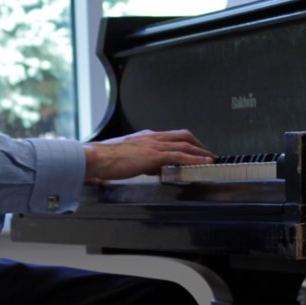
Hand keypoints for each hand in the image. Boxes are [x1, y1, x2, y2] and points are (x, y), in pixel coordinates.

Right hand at [82, 129, 213, 183]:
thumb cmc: (103, 159)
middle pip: (183, 136)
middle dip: (198, 144)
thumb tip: (147, 168)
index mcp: (145, 137)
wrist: (94, 158)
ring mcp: (153, 145)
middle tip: (208, 153)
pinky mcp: (153, 156)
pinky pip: (180, 156)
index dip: (186, 142)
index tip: (194, 149)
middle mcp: (151, 137)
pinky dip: (194, 158)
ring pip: (184, 144)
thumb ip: (138, 161)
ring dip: (201, 151)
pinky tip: (203, 162)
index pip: (171, 136)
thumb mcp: (125, 157)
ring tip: (211, 158)